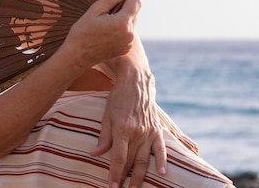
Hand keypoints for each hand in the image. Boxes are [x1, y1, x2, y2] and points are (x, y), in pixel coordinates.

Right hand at [63, 0, 140, 67]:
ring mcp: (128, 43)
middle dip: (122, 10)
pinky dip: (120, 31)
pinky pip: (127, 34)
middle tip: (104, 15)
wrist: (76, 56)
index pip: (136, 2)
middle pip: (134, 13)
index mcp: (123, 22)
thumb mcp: (94, 10)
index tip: (113, 1)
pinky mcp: (125, 49)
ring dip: (121, 20)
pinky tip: (105, 34)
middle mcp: (129, 34)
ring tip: (103, 25)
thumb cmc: (82, 33)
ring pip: (130, 23)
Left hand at [90, 37, 166, 187]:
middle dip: (125, 179)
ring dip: (141, 176)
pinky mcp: (157, 129)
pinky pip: (162, 148)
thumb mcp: (106, 115)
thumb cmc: (117, 98)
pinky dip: (163, 161)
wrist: (135, 81)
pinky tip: (163, 173)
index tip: (111, 186)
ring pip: (145, 159)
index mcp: (122, 129)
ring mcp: (149, 131)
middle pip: (132, 162)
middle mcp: (138, 132)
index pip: (118, 158)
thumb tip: (94, 154)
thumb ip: (103, 137)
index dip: (114, 174)